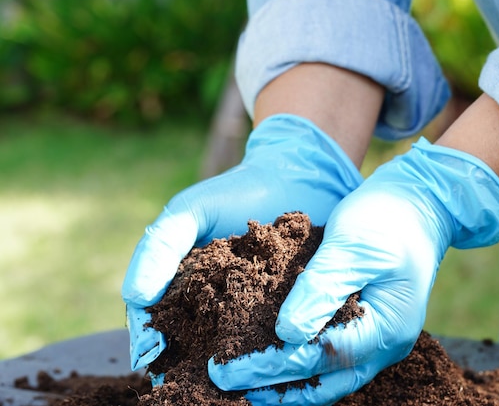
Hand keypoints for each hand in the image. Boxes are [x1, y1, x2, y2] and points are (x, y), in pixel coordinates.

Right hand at [121, 114, 362, 370]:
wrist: (295, 179)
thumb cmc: (235, 194)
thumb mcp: (189, 212)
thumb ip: (160, 247)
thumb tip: (135, 297)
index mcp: (188, 293)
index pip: (161, 330)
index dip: (155, 349)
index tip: (155, 364)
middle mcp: (221, 312)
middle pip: (200, 353)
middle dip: (193, 373)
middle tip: (195, 388)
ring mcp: (258, 316)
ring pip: (240, 356)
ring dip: (236, 373)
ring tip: (235, 387)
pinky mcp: (296, 314)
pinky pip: (284, 342)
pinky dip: (278, 357)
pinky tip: (278, 371)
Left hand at [209, 138, 498, 404]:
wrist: (419, 203)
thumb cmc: (388, 218)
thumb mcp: (352, 246)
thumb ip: (322, 289)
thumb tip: (288, 334)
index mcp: (387, 326)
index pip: (324, 357)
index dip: (276, 363)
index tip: (233, 366)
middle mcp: (386, 342)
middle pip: (328, 380)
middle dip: (278, 385)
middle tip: (228, 382)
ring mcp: (380, 336)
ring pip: (333, 376)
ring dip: (292, 383)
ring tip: (249, 388)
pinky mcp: (369, 323)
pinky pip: (335, 355)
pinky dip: (305, 363)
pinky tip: (278, 358)